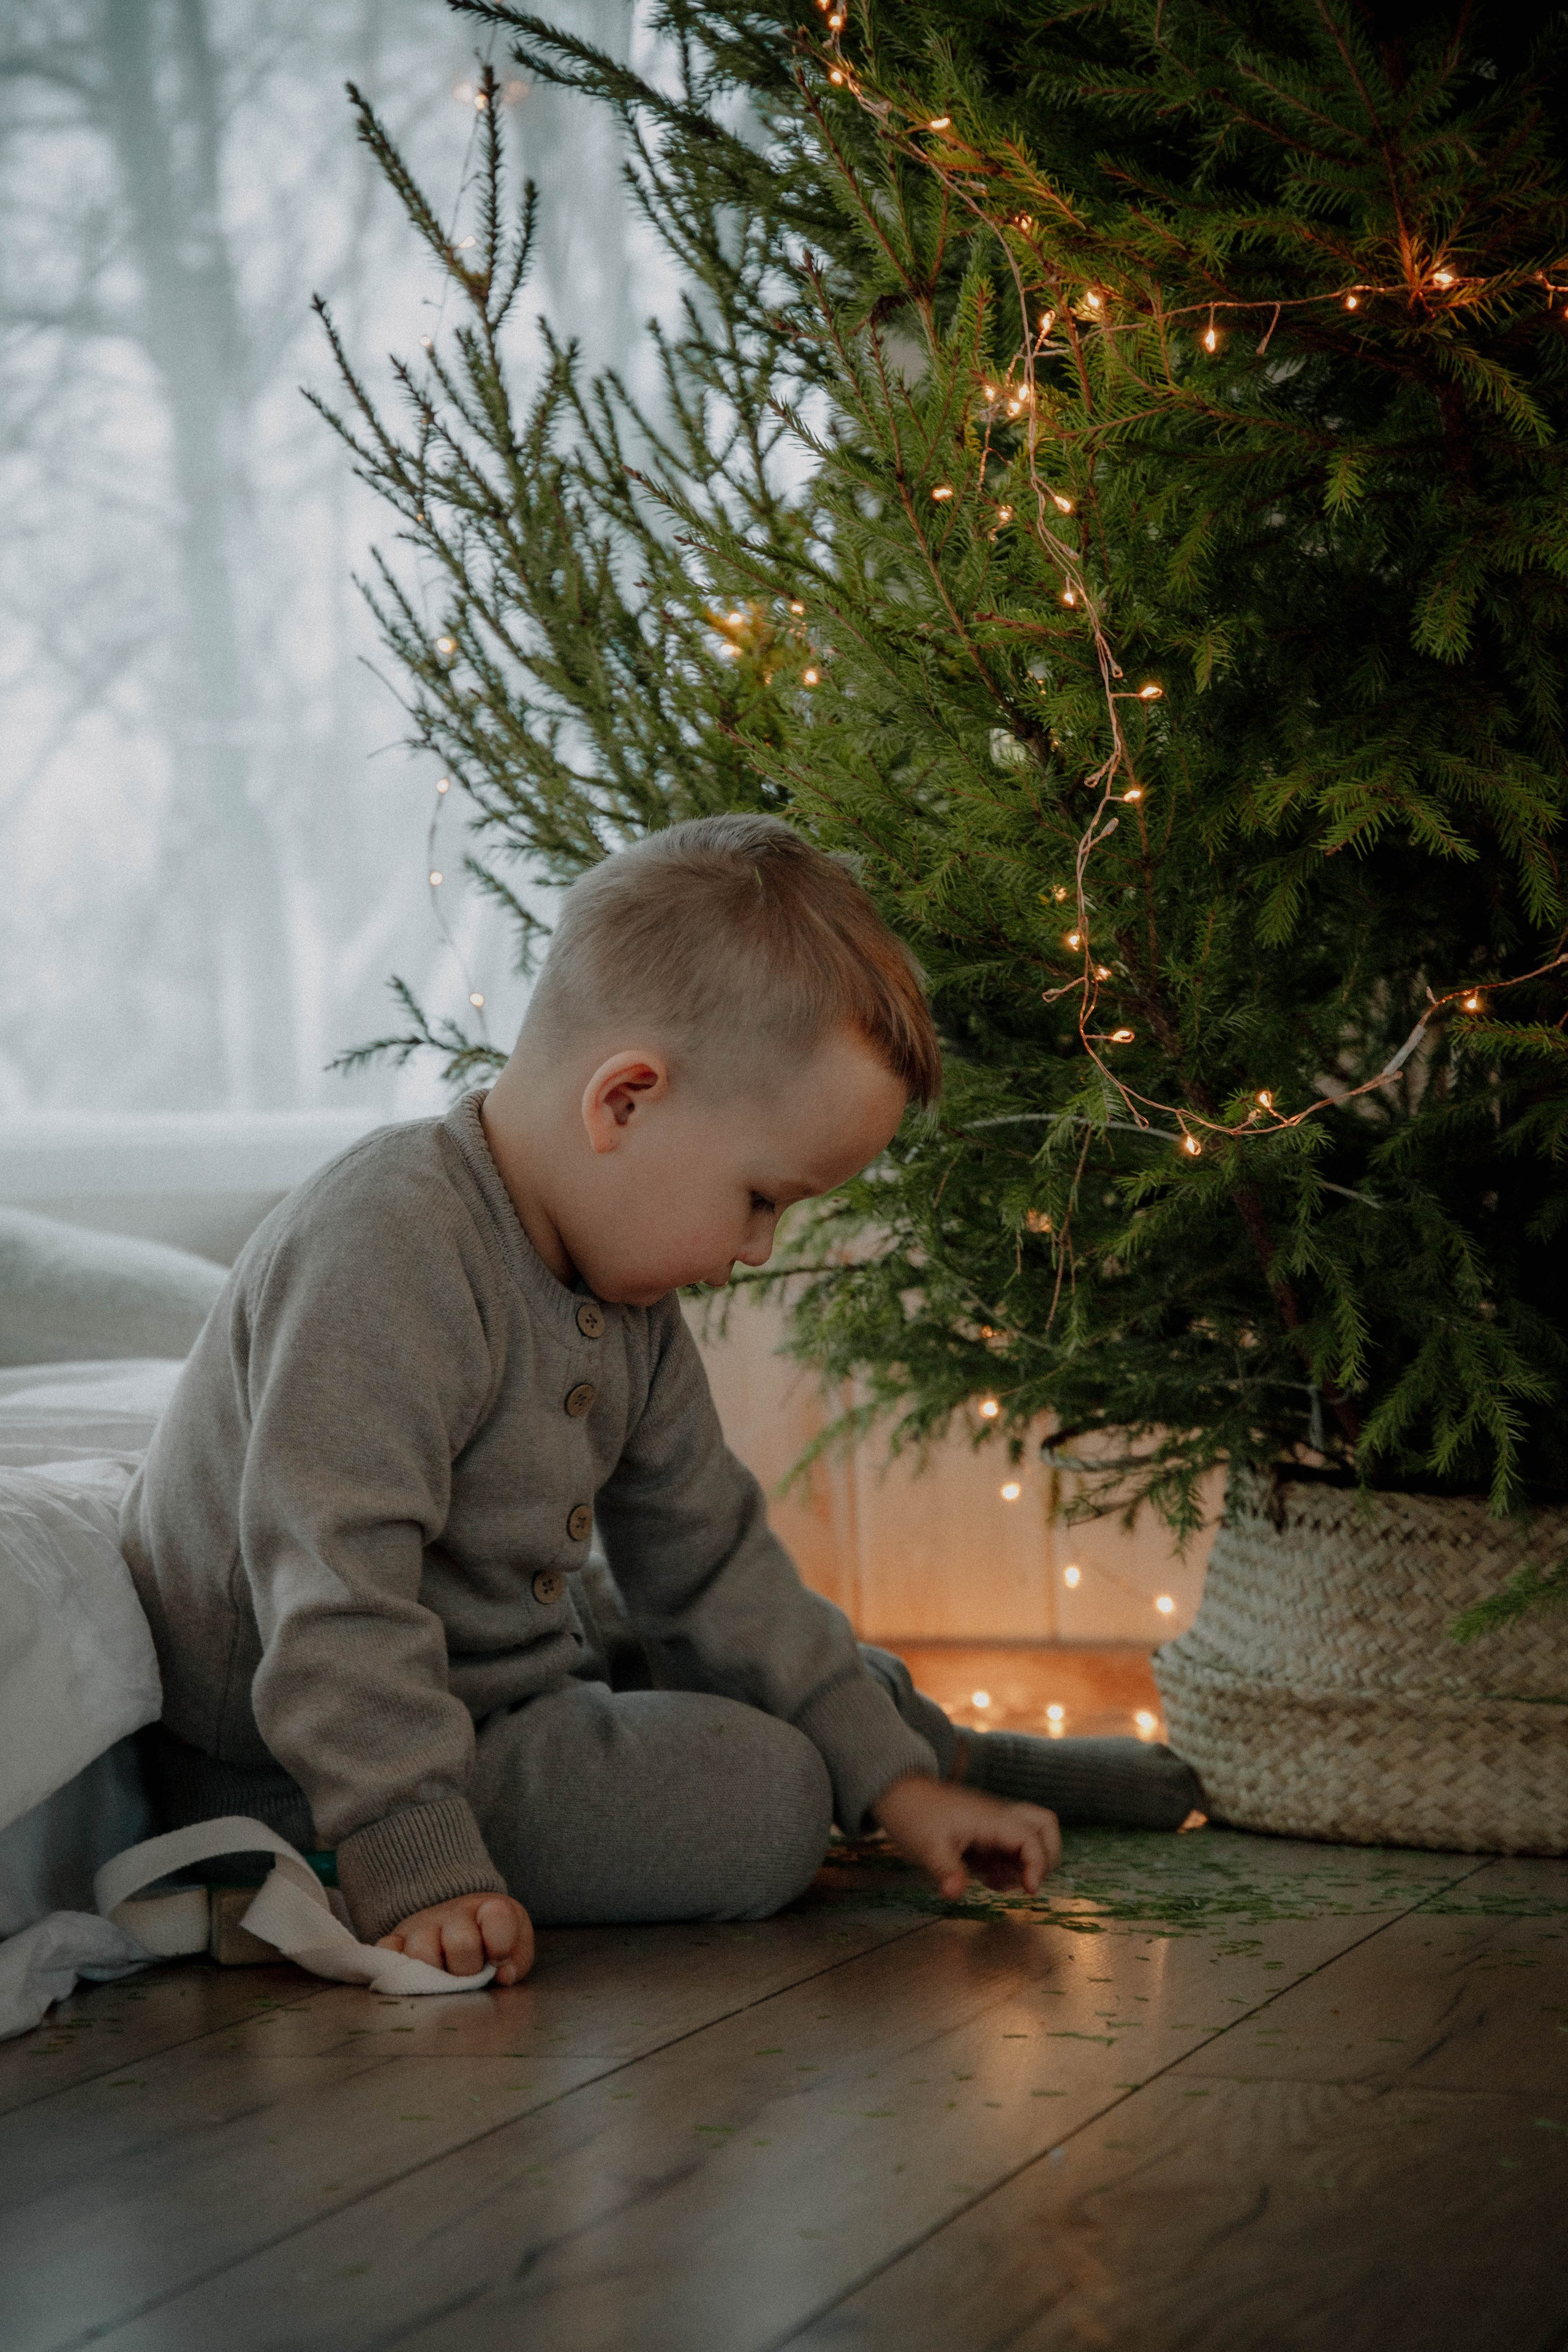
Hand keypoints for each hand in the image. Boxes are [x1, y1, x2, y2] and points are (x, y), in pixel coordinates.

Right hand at [376, 1892, 533, 1984]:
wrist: (460, 1917)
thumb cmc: (491, 1938)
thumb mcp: (516, 1944)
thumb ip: (516, 1961)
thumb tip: (503, 1976)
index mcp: (489, 1908)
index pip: (497, 1919)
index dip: (501, 1946)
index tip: (498, 1959)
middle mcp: (454, 1913)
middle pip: (460, 1943)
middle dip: (468, 1968)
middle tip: (469, 1974)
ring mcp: (422, 1925)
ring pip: (422, 1952)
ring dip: (434, 1974)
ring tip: (443, 1977)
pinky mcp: (396, 1938)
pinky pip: (386, 1951)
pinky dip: (394, 1967)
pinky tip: (410, 1974)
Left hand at [871, 1774, 1060, 1901]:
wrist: (898, 1793)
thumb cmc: (913, 1816)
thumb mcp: (926, 1847)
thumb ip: (945, 1870)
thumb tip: (954, 1893)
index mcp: (991, 1819)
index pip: (1032, 1838)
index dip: (1038, 1865)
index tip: (1029, 1890)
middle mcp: (999, 1818)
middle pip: (1046, 1827)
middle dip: (1048, 1858)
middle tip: (1025, 1883)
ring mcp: (994, 1824)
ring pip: (1033, 1837)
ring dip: (1027, 1864)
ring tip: (998, 1882)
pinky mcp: (986, 1832)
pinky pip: (1013, 1847)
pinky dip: (1010, 1866)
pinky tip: (986, 1878)